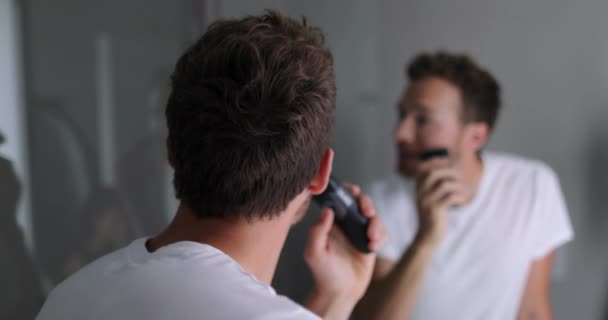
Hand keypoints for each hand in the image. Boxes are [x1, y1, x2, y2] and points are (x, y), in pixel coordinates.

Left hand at [304, 184, 385, 307]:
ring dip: (376, 224)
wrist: (340, 293)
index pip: (340, 198)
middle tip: (367, 213)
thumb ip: (318, 231)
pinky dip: (381, 237)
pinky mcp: (371, 243)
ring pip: (374, 217)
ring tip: (370, 240)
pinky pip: (382, 232)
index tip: (353, 191)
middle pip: (361, 202)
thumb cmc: (324, 273)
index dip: (347, 191)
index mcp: (332, 222)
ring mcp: (359, 232)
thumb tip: (327, 210)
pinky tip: (373, 247)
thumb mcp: (314, 252)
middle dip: (367, 204)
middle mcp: (346, 224)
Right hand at [415, 159, 470, 245]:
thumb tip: (450, 169)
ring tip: (462, 192)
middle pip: (433, 173)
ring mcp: (426, 201)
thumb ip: (435, 186)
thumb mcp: (430, 199)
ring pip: (445, 184)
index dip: (435, 162)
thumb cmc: (433, 215)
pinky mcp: (435, 209)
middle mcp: (420, 193)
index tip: (448, 162)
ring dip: (457, 186)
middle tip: (459, 177)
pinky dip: (459, 197)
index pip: (423, 169)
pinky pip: (450, 197)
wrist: (427, 236)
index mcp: (418, 188)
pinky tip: (461, 202)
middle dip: (449, 172)